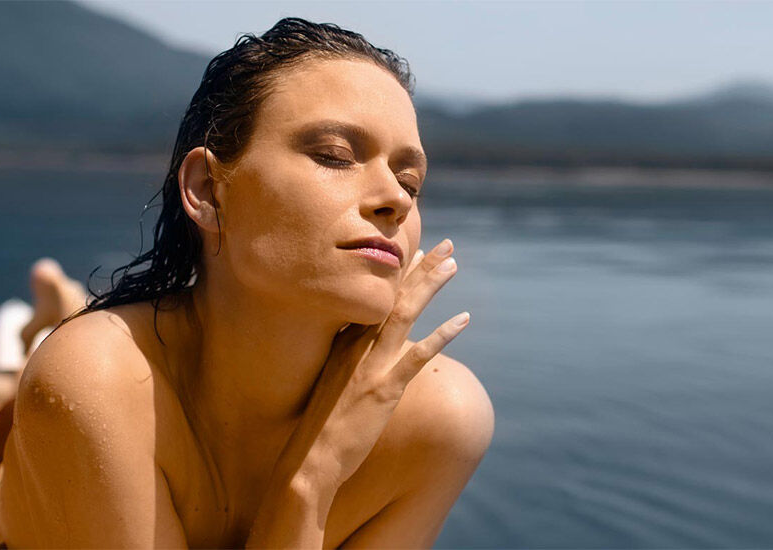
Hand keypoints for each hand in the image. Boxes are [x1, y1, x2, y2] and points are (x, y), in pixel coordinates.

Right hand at [307, 238, 467, 485]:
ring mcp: (371, 366)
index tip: (416, 251)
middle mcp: (356, 347)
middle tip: (446, 244)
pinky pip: (418, 355)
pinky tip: (463, 319)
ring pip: (405, 314)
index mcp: (343, 343)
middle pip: (392, 297)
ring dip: (431, 285)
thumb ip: (349, 364)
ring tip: (453, 264)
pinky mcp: (384, 389)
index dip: (397, 274)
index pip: (374, 299)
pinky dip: (442, 335)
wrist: (309, 460)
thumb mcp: (332, 385)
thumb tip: (364, 357)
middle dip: (421, 267)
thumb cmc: (320, 428)